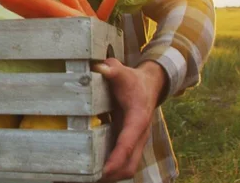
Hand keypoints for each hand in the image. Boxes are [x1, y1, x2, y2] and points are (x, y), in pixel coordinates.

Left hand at [93, 59, 166, 181]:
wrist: (148, 85)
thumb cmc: (132, 80)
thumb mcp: (123, 72)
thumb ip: (112, 70)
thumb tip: (100, 67)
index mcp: (138, 119)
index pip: (127, 142)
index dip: (116, 158)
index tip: (104, 170)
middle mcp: (140, 134)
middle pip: (130, 164)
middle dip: (112, 174)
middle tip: (91, 178)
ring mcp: (137, 142)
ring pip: (129, 167)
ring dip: (112, 176)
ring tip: (90, 179)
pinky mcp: (132, 144)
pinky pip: (125, 163)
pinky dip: (113, 170)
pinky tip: (96, 172)